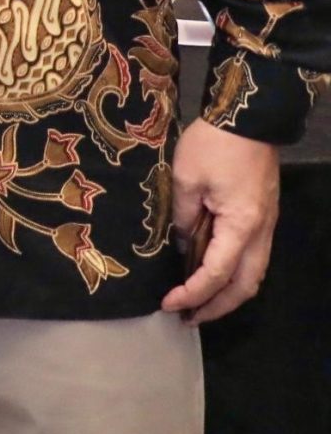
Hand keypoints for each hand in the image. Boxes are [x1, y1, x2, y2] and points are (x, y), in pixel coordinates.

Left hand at [163, 118, 279, 324]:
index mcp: (242, 225)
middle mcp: (261, 231)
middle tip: (187, 317)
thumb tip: (184, 244)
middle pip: (245, 285)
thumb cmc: (213, 144)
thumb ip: (184, 218)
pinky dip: (233, 272)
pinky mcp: (262, 214)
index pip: (217, 273)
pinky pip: (252, 255)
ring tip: (197, 302)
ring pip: (253, 273)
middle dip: (217, 306)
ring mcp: (265, 224)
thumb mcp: (185, 179)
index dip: (193, 293)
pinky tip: (210, 272)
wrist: (247, 116)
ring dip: (227, 292)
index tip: (168, 304)